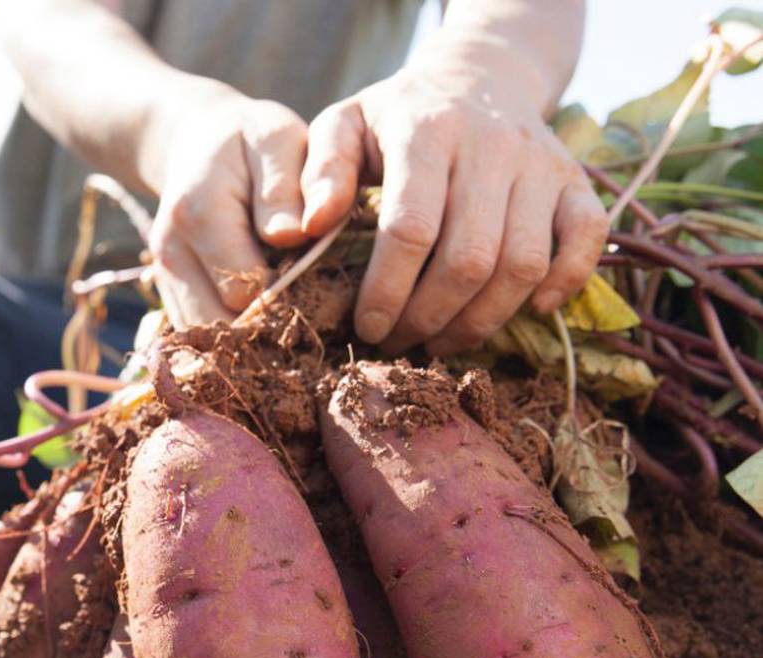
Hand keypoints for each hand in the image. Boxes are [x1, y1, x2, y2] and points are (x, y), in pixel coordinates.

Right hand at [147, 81, 307, 327]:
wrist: (198, 144)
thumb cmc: (251, 141)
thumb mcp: (276, 139)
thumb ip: (283, 185)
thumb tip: (290, 235)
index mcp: (198, 214)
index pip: (246, 289)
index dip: (290, 297)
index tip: (322, 288)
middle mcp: (171, 254)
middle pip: (224, 327)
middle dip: (271, 330)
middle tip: (312, 315)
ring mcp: (165, 280)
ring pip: (208, 344)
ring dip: (251, 343)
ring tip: (289, 325)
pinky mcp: (170, 297)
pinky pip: (201, 341)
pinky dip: (235, 343)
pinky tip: (266, 325)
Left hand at [301, 59, 606, 354]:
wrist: (479, 78)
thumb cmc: (400, 118)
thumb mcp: (345, 125)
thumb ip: (321, 172)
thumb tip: (306, 227)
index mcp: (427, 133)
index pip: (410, 229)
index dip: (388, 292)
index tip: (368, 328)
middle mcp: (492, 146)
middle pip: (469, 259)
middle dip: (429, 318)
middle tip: (401, 342)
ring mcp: (542, 165)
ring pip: (523, 265)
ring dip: (481, 321)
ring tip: (443, 341)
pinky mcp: (576, 182)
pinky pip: (588, 240)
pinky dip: (566, 282)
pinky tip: (533, 311)